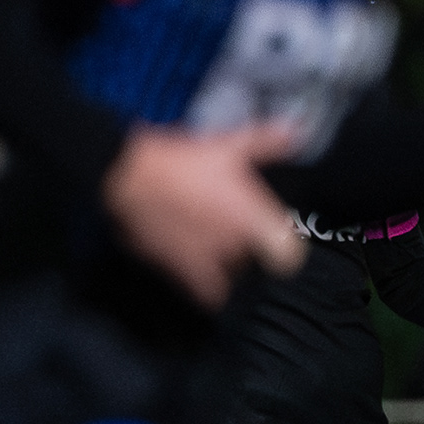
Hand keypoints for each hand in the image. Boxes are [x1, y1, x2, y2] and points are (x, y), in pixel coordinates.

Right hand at [103, 124, 299, 305]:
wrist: (127, 178)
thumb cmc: (180, 162)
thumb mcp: (227, 146)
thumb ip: (267, 142)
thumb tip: (296, 130)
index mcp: (251, 219)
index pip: (287, 256)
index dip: (285, 248)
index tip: (277, 238)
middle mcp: (233, 247)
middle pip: (254, 264)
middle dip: (249, 250)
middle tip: (235, 230)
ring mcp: (205, 263)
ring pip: (229, 280)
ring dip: (228, 270)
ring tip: (217, 250)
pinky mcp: (177, 273)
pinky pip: (201, 293)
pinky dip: (204, 289)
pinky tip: (198, 269)